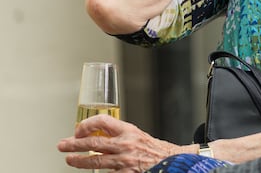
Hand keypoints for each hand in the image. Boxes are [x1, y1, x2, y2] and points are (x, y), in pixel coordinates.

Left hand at [58, 115, 179, 171]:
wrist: (173, 162)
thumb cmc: (157, 150)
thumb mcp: (139, 136)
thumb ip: (120, 135)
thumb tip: (98, 136)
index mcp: (129, 130)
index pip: (102, 121)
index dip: (87, 124)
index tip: (78, 129)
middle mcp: (125, 144)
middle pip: (93, 143)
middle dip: (74, 144)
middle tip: (62, 145)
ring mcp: (124, 161)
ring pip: (95, 161)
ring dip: (79, 161)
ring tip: (69, 160)